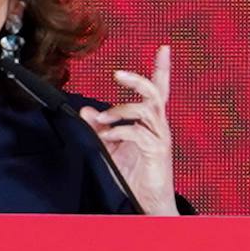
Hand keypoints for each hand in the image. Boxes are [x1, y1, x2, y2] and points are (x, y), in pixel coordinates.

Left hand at [79, 45, 178, 215]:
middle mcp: (159, 126)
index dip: (163, 69)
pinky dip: (120, 132)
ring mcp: (160, 138)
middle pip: (154, 93)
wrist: (148, 202)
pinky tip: (109, 138)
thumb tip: (86, 111)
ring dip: (120, 110)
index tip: (163, 48)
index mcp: (151, 121)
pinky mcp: (157, 152)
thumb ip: (100, 128)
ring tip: (103, 120)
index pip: (159, 90)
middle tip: (117, 74)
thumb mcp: (111, 147)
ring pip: (146, 109)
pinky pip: (139, 133)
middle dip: (137, 79)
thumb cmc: (135, 174)